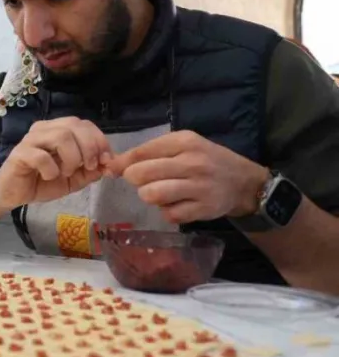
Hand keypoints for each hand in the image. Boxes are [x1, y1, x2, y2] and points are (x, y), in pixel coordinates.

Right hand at [0, 117, 113, 209]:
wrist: (13, 194)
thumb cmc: (42, 182)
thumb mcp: (74, 179)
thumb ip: (91, 170)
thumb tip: (110, 164)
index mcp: (58, 130)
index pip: (84, 124)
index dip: (99, 140)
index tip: (105, 160)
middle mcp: (44, 129)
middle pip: (74, 125)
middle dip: (89, 147)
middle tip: (89, 167)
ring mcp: (31, 140)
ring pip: (61, 136)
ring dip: (72, 158)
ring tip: (67, 172)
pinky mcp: (20, 154)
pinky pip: (42, 156)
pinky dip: (51, 169)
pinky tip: (48, 176)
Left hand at [106, 130, 267, 223]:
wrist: (244, 182)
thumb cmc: (206, 160)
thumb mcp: (183, 146)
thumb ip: (150, 152)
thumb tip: (113, 165)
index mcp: (184, 142)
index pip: (141, 152)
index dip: (121, 163)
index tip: (113, 170)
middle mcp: (192, 163)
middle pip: (141, 174)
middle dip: (134, 180)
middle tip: (142, 181)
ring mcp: (199, 187)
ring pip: (152, 195)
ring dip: (149, 196)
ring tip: (158, 192)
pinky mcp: (203, 209)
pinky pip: (169, 214)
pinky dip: (167, 211)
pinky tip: (175, 204)